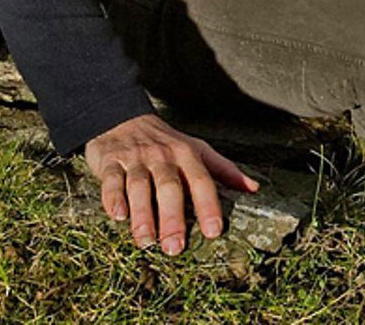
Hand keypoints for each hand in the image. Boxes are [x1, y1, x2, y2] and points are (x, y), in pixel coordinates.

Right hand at [83, 113, 258, 254]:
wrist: (121, 117)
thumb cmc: (164, 141)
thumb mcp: (197, 149)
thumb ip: (224, 169)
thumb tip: (254, 189)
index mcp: (187, 154)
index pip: (201, 181)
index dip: (208, 206)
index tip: (213, 231)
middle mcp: (162, 156)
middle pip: (169, 187)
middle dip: (173, 218)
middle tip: (175, 247)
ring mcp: (135, 159)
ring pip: (140, 186)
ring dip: (143, 215)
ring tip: (147, 241)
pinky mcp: (110, 162)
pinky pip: (112, 180)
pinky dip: (114, 198)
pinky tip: (118, 216)